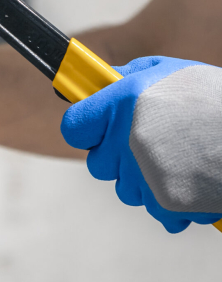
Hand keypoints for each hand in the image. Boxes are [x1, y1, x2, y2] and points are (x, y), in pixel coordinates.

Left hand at [61, 56, 221, 232]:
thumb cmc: (211, 97)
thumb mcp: (165, 70)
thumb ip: (126, 77)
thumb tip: (98, 83)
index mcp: (120, 103)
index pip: (73, 127)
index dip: (86, 128)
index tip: (97, 128)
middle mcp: (127, 139)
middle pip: (98, 164)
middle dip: (117, 157)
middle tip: (147, 144)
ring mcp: (146, 174)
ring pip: (126, 189)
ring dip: (143, 180)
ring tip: (177, 159)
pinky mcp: (168, 202)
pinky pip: (155, 211)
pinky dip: (170, 202)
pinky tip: (191, 181)